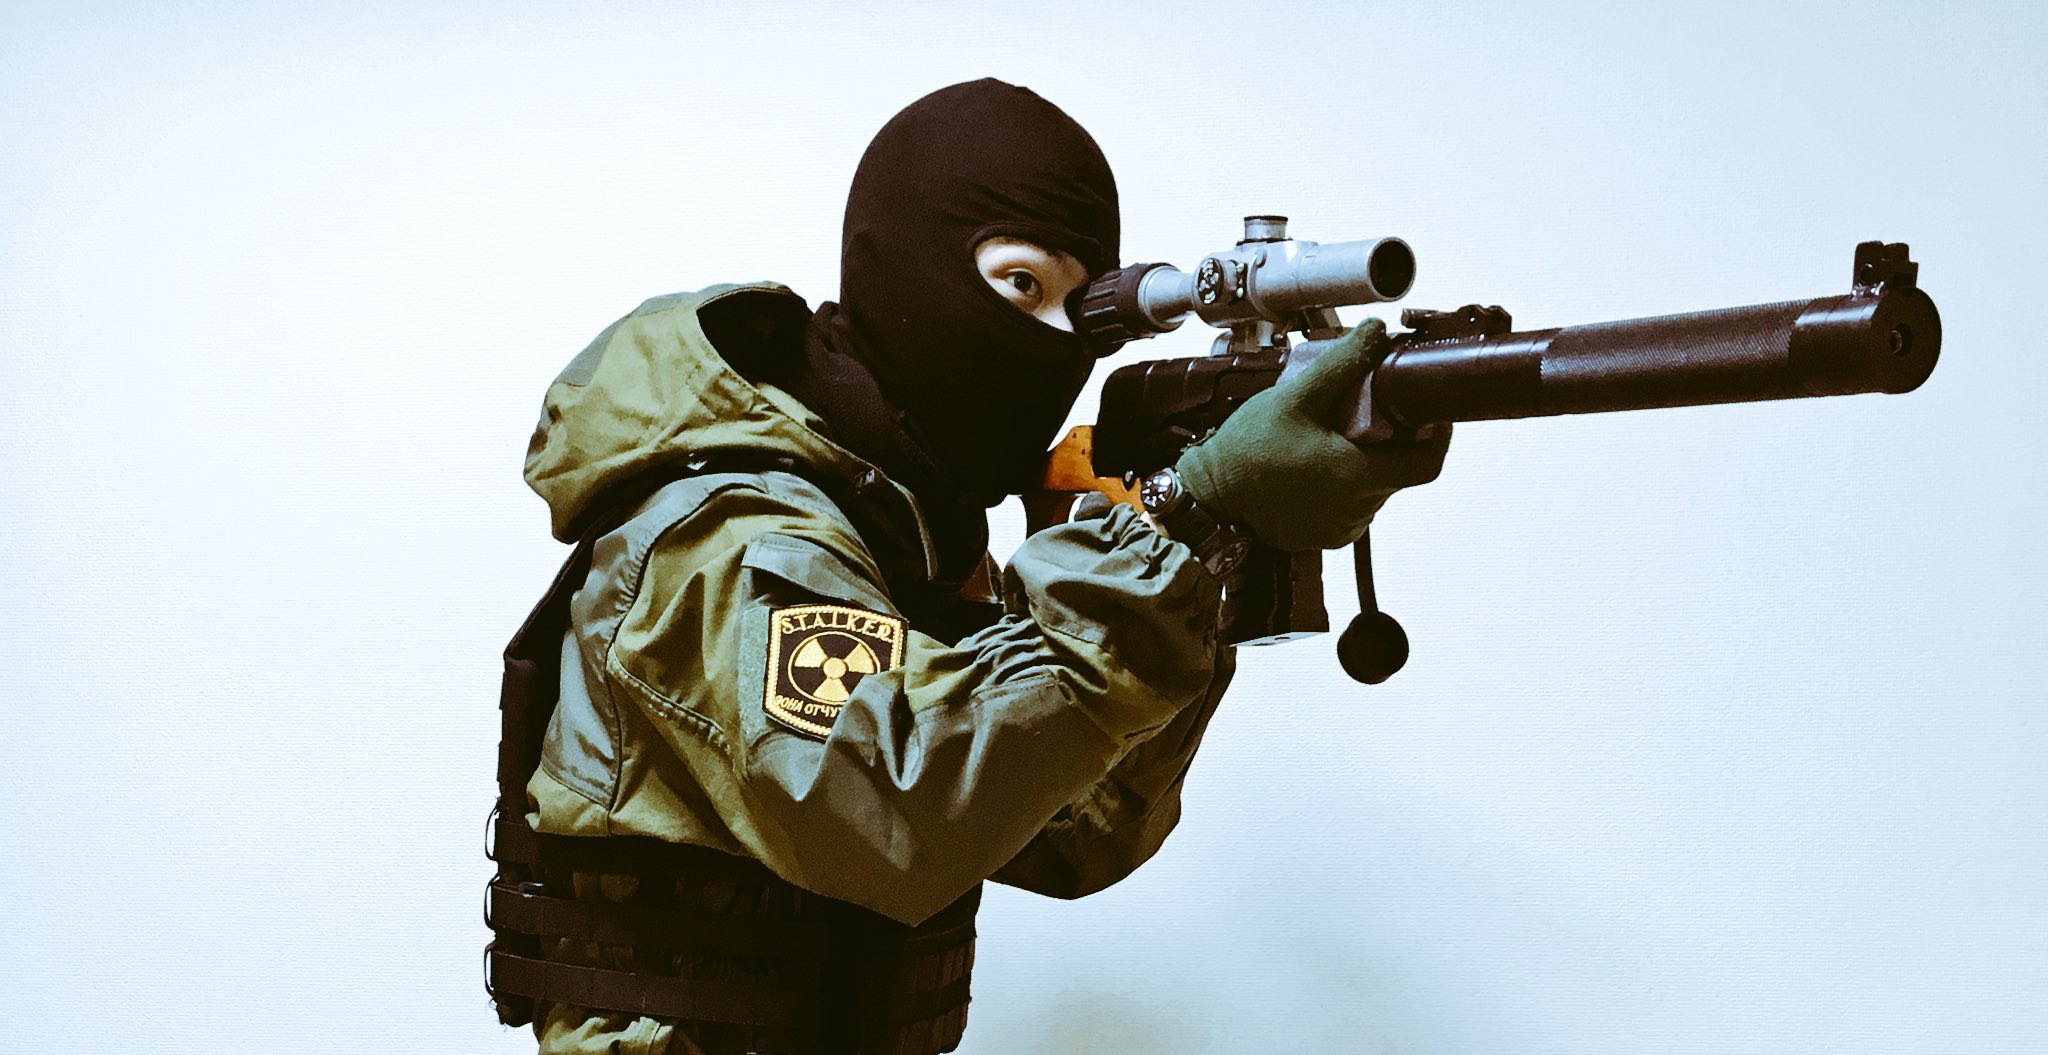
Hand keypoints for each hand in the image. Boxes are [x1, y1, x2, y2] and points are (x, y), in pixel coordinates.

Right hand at [1173, 319, 1450, 550]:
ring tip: (1331, 436)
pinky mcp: (1324, 537)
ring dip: (1364, 461)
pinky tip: (1314, 464)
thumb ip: (1342, 364)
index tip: (1429, 410)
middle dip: (1389, 440)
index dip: (1437, 435)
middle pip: (1398, 471)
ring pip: (1374, 488)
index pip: (1427, 463)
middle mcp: (1358, 510)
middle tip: (1363, 410)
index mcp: (1358, 476)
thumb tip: (1376, 331)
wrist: (1206, 499)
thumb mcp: (1295, 397)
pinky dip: (1343, 484)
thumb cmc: (1246, 451)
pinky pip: (1351, 507)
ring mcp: (1341, 528)